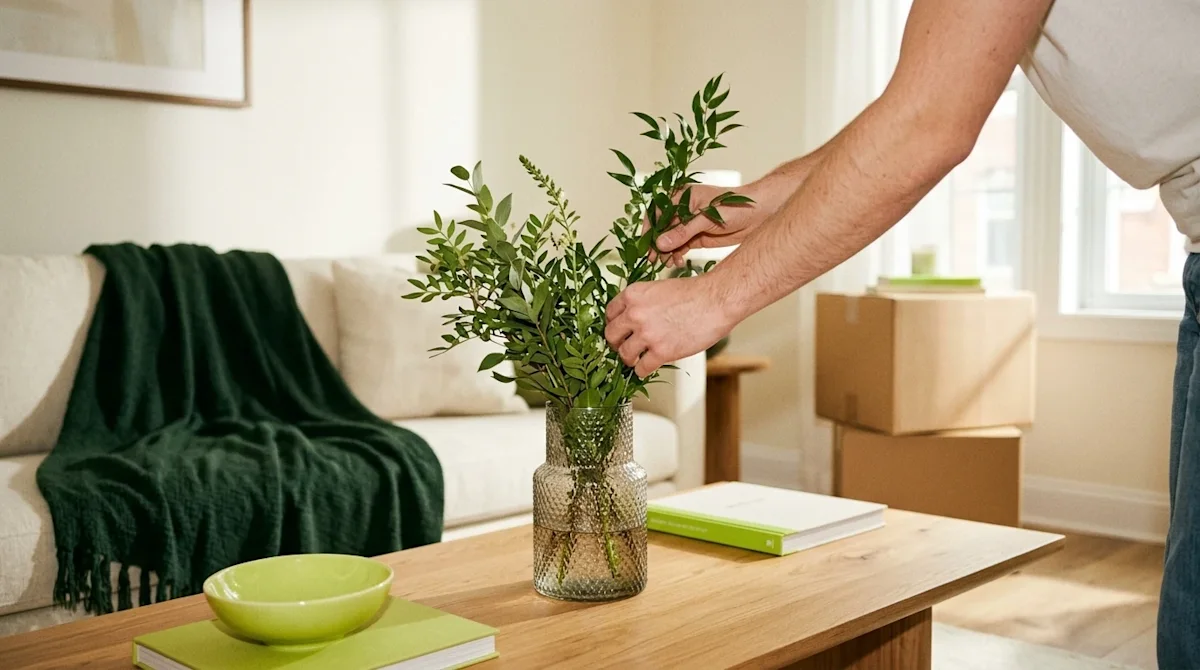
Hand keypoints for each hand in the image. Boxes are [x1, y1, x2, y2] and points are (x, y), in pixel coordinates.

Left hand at [605, 275, 735, 376]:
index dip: (614, 324)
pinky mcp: (661, 352)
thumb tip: (633, 317)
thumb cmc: (694, 293)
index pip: (609, 313)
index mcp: (633, 295)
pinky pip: (642, 368)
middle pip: (611, 335)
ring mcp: (647, 334)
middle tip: (623, 346)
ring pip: (624, 354)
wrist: (716, 301)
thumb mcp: (659, 288)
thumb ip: (642, 302)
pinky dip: (643, 370)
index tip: (619, 330)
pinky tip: (648, 366)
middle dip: (617, 343)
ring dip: (629, 359)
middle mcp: (635, 314)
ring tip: (637, 358)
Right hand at [651, 184, 764, 266]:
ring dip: (666, 252)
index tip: (647, 245)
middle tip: (653, 259)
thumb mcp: (707, 218)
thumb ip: (684, 231)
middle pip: (661, 228)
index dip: (650, 229)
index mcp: (682, 197)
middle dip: (657, 244)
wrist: (759, 213)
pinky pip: (680, 247)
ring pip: (669, 240)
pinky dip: (676, 255)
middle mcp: (682, 210)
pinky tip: (676, 262)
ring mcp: (689, 224)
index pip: (658, 213)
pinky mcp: (696, 237)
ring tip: (666, 262)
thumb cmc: (736, 206)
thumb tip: (660, 243)